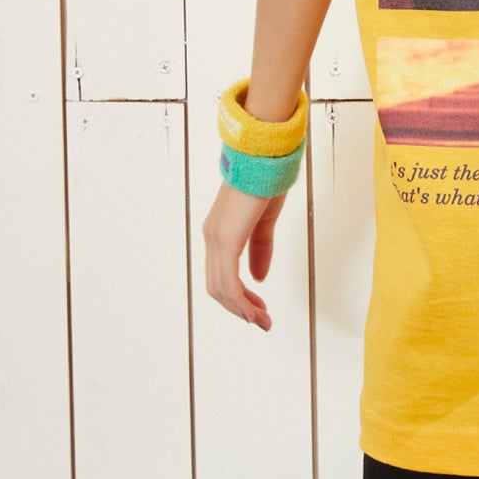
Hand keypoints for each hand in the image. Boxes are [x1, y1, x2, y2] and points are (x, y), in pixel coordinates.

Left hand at [202, 182, 285, 329]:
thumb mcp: (265, 220)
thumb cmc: (267, 180)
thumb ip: (261, 249)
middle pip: (218, 286)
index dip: (238, 297)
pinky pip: (228, 280)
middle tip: (262, 322)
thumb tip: (259, 277)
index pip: (221, 275)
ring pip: (221, 288)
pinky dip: (240, 300)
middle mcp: (212, 237)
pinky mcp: (226, 238)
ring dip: (242, 309)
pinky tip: (253, 311)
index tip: (257, 310)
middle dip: (240, 308)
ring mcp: (216, 238)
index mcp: (220, 232)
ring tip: (262, 321)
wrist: (265, 156)